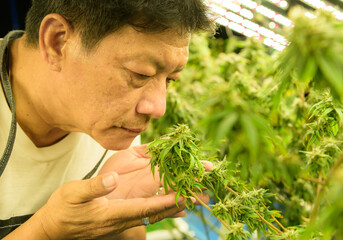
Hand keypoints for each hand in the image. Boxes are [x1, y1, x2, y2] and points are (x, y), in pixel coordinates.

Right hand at [35, 172, 185, 239]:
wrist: (54, 228)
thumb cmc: (62, 210)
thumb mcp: (73, 194)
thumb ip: (93, 187)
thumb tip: (113, 179)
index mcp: (113, 213)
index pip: (146, 208)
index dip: (167, 202)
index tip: (187, 195)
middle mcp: (123, 220)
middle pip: (157, 213)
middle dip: (180, 203)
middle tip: (202, 195)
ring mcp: (123, 222)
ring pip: (155, 214)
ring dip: (175, 206)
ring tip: (195, 197)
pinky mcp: (121, 220)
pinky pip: (147, 214)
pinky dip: (163, 208)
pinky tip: (174, 205)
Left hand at [98, 144, 212, 202]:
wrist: (98, 188)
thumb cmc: (114, 169)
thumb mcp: (131, 154)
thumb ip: (149, 149)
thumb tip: (168, 140)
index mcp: (155, 166)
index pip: (178, 165)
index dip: (193, 166)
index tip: (210, 166)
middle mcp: (157, 180)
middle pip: (181, 182)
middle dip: (196, 184)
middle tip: (211, 186)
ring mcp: (151, 193)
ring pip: (174, 195)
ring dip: (189, 198)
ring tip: (203, 200)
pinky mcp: (144, 204)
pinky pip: (161, 209)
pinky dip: (172, 211)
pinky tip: (184, 213)